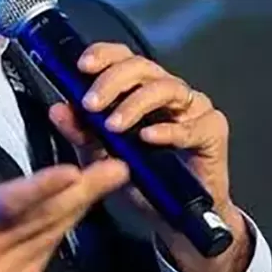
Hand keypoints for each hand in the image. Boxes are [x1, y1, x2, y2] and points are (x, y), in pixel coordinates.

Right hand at [0, 133, 127, 271]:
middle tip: (116, 167)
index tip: (72, 171)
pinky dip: (68, 220)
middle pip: (44, 216)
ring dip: (83, 202)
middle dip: (84, 190)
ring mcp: (8, 271)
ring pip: (54, 230)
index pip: (9, 203)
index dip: (42, 188)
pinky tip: (83, 199)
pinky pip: (51, 245)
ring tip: (108, 175)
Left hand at [47, 42, 251, 271]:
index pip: (122, 57)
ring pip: (166, 87)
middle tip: (91, 103)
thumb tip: (58, 109)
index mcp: (140, 88)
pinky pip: (192, 125)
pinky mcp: (213, 130)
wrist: (174, 217)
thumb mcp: (100, 156)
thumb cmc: (142, 178)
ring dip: (135, 103)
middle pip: (142, 66)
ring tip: (114, 125)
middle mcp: (167, 90)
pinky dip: (168, 130)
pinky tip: (148, 137)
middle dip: (112, 81)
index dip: (103, 55)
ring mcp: (193, 107)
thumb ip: (80, 131)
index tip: (81, 66)